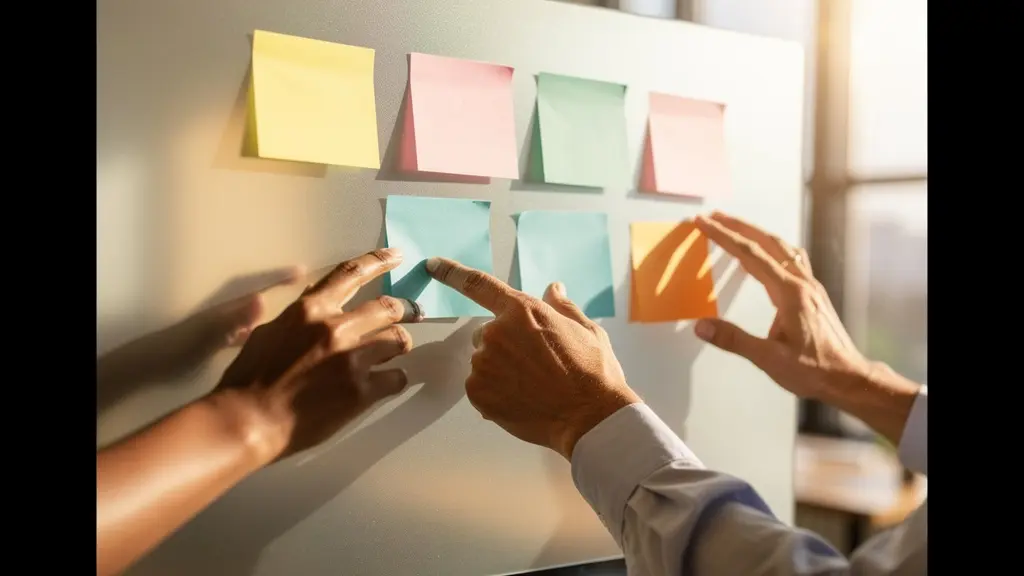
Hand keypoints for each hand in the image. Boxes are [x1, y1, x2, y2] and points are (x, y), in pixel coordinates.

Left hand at [166, 266, 305, 368]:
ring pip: (255, 320)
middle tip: (308, 292)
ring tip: (299, 317)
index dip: (279, 278)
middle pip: (259, 302)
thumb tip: (263, 299)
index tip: (302, 270)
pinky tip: (272, 344)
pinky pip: (249, 337)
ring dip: (274, 317)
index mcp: (227, 309)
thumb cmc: (179, 348)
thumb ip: (236, 318)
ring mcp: (224, 331)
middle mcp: (228, 316)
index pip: (258, 287)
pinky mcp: (219, 346)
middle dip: (281, 294)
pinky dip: (263, 337)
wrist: (151, 368)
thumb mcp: (210, 333)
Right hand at [208, 248, 423, 462]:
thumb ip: (299, 316)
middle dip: (404, 310)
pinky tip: (386, 384)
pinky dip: (394, 379)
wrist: (248, 421)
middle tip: (413, 313)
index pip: (352, 273)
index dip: (379, 261)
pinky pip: (396, 378)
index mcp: (310, 309)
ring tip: (395, 352)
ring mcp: (352, 359)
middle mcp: (336, 328)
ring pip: (398, 339)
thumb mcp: (269, 332)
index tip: (397, 256)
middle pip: (389, 307)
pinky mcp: (362, 391)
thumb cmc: (249, 378)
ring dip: (399, 345)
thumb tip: (314, 299)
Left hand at [426, 258, 638, 459]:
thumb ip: (562, 307)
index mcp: (523, 310)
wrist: (590, 418)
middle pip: (487, 332)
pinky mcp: (477, 392)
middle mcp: (497, 332)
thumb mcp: (587, 330)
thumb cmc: (593, 373)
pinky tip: (522, 399)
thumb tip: (553, 289)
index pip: (478, 284)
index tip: (433, 265)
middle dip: (505, 344)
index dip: (452, 272)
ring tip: (532, 385)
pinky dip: (494, 392)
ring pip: (484, 360)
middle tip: (534, 364)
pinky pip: (479, 386)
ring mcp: (484, 363)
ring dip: (500, 369)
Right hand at [692, 212, 870, 399]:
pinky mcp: (812, 294)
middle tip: (714, 216)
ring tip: (736, 228)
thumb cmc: (814, 370)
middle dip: (738, 226)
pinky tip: (768, 253)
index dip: (724, 236)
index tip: (704, 223)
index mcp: (789, 293)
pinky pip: (791, 259)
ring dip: (756, 234)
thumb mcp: (769, 359)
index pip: (750, 255)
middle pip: (766, 242)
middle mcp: (801, 283)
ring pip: (781, 247)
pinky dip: (772, 248)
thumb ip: (734, 340)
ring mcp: (810, 286)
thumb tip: (701, 326)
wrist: (848, 378)